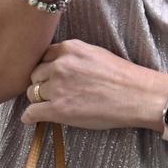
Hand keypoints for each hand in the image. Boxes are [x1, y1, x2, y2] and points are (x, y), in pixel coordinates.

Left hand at [22, 39, 155, 129]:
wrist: (137, 96)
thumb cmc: (122, 76)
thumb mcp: (96, 53)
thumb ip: (73, 56)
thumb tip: (56, 66)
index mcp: (70, 48)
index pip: (43, 56)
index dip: (47, 68)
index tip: (52, 76)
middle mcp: (60, 65)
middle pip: (35, 74)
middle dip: (42, 83)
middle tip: (54, 93)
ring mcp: (58, 87)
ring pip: (32, 93)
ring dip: (39, 100)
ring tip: (51, 106)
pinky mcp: (58, 110)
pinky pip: (31, 113)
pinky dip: (30, 117)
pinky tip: (34, 119)